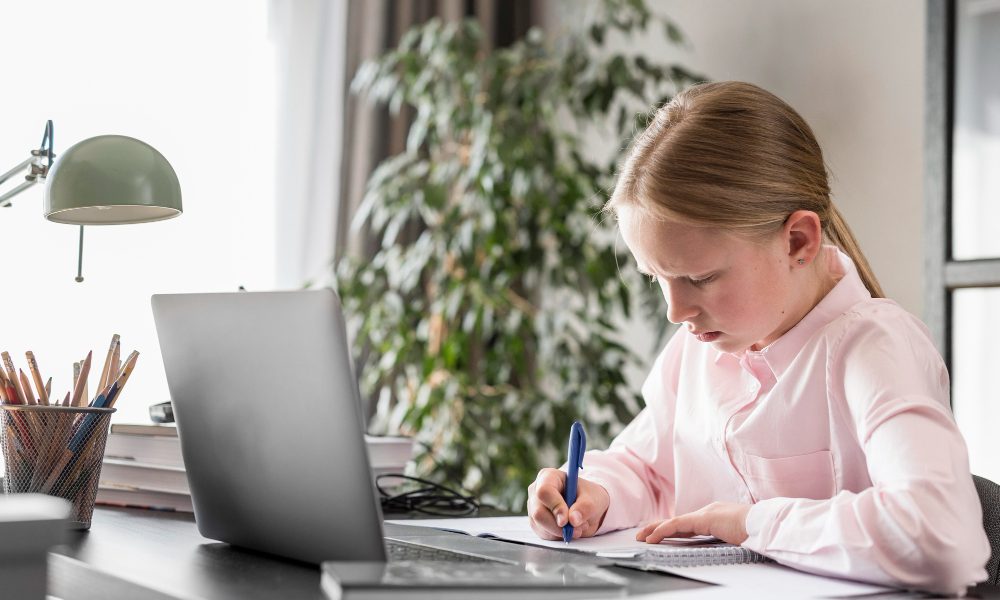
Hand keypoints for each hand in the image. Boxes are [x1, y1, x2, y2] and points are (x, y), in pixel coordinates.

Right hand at [527, 467, 609, 539]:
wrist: (588, 507)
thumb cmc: (588, 496)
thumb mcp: (593, 498)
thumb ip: (585, 507)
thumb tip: (573, 520)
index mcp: (549, 477)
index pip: (544, 491)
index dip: (555, 506)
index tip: (567, 520)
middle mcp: (536, 491)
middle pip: (538, 512)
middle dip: (558, 525)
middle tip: (577, 529)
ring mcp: (534, 508)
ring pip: (540, 526)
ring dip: (561, 532)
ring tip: (578, 527)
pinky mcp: (536, 523)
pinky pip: (544, 534)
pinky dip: (559, 536)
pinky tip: (570, 530)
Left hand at [636, 501, 750, 545]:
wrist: (765, 524)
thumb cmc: (755, 532)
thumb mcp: (735, 537)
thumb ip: (723, 540)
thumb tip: (718, 548)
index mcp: (714, 516)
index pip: (687, 524)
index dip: (670, 530)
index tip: (658, 537)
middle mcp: (707, 512)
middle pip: (676, 522)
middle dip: (657, 528)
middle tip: (642, 535)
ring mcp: (705, 514)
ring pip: (673, 522)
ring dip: (655, 530)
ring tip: (641, 537)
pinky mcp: (703, 518)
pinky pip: (677, 525)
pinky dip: (663, 531)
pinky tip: (653, 537)